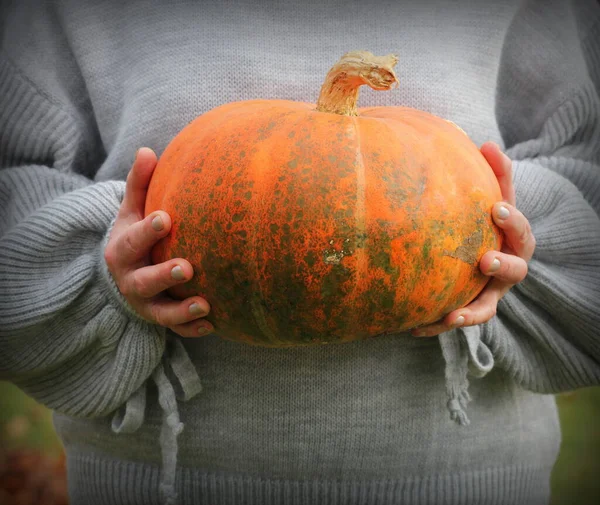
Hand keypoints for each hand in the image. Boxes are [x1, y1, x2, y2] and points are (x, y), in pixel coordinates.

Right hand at [104, 147, 213, 336]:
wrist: (125, 272)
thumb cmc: (136, 234)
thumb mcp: (132, 210)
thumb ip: (140, 184)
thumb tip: (148, 150)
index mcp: (122, 250)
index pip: (132, 240)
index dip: (147, 231)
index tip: (166, 219)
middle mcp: (130, 280)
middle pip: (143, 281)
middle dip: (163, 275)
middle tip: (187, 267)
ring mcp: (145, 303)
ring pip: (160, 312)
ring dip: (181, 311)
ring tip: (205, 304)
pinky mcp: (159, 318)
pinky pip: (175, 330)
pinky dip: (192, 329)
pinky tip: (213, 324)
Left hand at [411, 141, 534, 336]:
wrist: (480, 252)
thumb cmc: (484, 220)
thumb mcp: (491, 196)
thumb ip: (493, 174)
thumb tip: (486, 143)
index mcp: (513, 239)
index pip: (520, 229)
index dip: (512, 220)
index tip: (495, 208)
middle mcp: (507, 268)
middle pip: (516, 270)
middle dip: (503, 265)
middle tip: (484, 260)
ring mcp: (491, 292)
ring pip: (489, 307)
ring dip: (473, 312)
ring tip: (452, 316)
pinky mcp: (473, 309)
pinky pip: (459, 320)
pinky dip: (440, 325)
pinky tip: (414, 327)